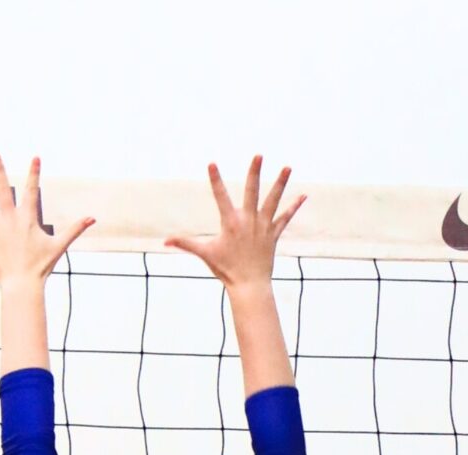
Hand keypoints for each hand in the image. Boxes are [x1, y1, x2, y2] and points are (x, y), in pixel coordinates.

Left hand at [0, 154, 93, 287]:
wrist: (23, 283)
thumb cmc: (42, 266)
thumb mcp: (59, 246)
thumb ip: (74, 230)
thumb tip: (92, 219)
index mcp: (28, 218)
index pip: (31, 190)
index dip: (34, 173)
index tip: (35, 157)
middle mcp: (10, 219)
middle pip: (3, 189)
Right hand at [166, 156, 304, 289]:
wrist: (249, 285)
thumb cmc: (226, 270)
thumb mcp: (205, 254)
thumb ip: (186, 244)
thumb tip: (165, 241)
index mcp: (231, 223)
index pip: (220, 196)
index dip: (215, 180)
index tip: (212, 164)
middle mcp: (248, 221)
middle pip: (252, 191)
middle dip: (254, 172)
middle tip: (259, 155)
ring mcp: (263, 227)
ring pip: (273, 200)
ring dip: (280, 183)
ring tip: (288, 167)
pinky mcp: (273, 234)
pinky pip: (285, 218)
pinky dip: (294, 207)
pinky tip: (303, 195)